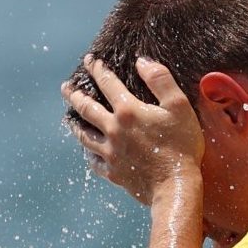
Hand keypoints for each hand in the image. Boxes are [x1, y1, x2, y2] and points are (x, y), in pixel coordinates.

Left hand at [61, 55, 203, 204]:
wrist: (175, 186)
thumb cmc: (182, 146)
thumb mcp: (179, 106)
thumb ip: (160, 80)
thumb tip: (142, 61)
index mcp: (128, 111)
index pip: (107, 83)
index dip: (97, 69)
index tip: (89, 60)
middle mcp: (113, 130)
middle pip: (86, 108)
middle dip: (74, 95)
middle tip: (65, 87)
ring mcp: (110, 152)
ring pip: (84, 135)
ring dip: (74, 123)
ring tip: (69, 117)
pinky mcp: (112, 172)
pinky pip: (93, 161)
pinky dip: (88, 153)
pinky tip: (87, 151)